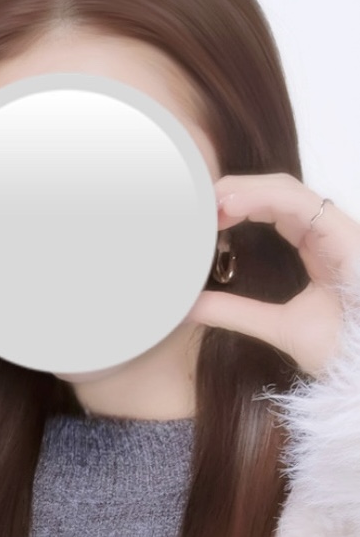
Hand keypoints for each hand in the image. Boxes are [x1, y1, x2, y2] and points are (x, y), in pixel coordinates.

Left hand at [185, 173, 359, 376]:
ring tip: (211, 201)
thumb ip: (236, 312)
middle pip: (277, 191)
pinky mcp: (345, 234)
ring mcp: (338, 231)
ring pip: (287, 190)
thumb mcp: (278, 326)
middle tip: (198, 203)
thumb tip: (191, 307)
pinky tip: (233, 205)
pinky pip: (302, 203)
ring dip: (244, 189)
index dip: (238, 204)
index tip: (202, 217)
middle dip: (236, 191)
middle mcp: (327, 233)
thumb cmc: (343, 347)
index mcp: (316, 247)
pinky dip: (264, 198)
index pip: (274, 208)